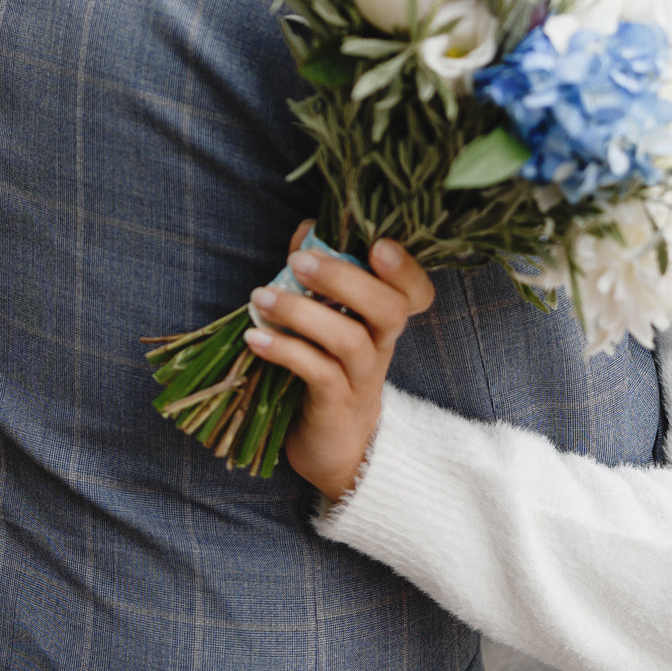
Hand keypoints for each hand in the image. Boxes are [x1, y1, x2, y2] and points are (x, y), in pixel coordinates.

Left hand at [244, 221, 435, 500]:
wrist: (334, 444)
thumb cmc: (328, 366)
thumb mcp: (328, 317)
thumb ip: (320, 272)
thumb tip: (309, 226)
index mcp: (384, 318)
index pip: (416, 292)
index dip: (406, 269)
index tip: (378, 244)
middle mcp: (382, 345)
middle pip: (388, 308)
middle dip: (344, 279)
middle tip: (298, 261)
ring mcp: (362, 378)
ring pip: (350, 340)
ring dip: (302, 313)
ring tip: (261, 297)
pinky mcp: (336, 405)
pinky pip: (318, 373)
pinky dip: (285, 350)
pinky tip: (255, 337)